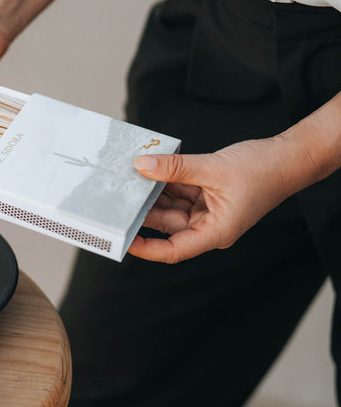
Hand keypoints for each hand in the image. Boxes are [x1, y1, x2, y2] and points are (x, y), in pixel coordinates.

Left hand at [129, 138, 292, 262]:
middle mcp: (209, 226)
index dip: (145, 248)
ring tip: (127, 179)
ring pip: (170, 206)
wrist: (290, 156)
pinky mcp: (206, 196)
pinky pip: (179, 192)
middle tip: (115, 197)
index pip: (172, 250)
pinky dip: (165, 182)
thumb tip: (141, 166)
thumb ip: (175, 168)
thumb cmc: (264, 170)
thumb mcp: (213, 168)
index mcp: (215, 232)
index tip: (122, 239)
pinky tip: (147, 170)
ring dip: (152, 193)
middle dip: (142, 211)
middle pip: (167, 225)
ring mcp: (207, 211)